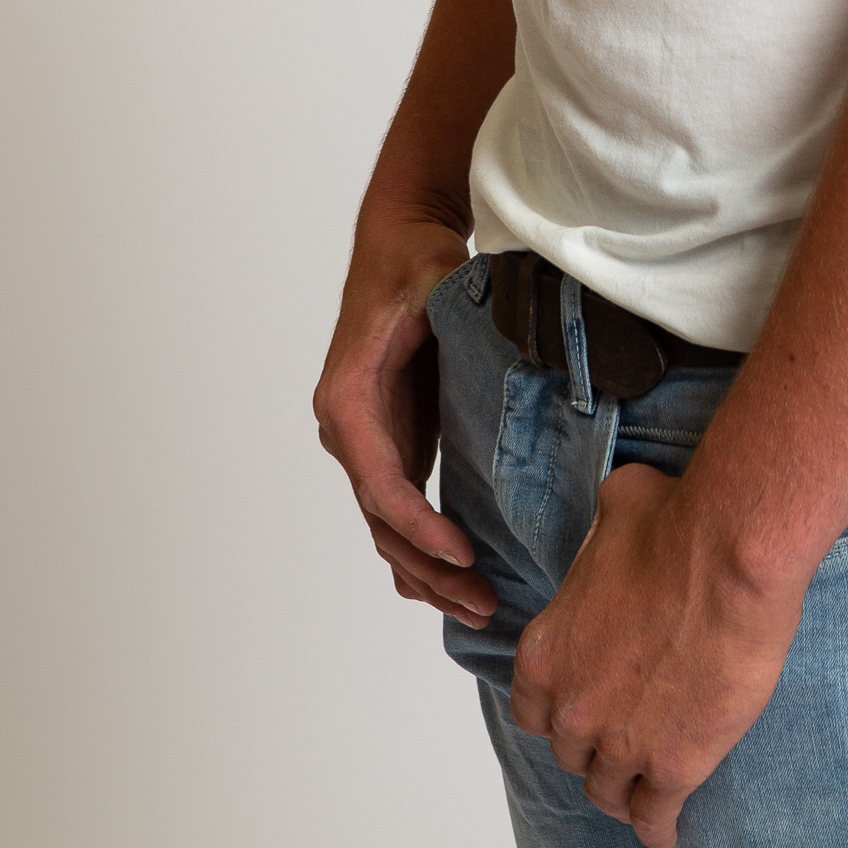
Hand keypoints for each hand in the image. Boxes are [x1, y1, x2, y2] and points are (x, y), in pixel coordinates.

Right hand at [313, 215, 496, 624]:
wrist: (397, 242)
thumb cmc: (413, 260)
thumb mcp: (434, 281)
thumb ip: (451, 314)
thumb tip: (499, 344)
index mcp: (349, 398)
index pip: (379, 480)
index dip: (417, 524)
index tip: (460, 552)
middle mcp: (348, 428)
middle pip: (382, 519)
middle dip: (430, 568)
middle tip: (484, 602)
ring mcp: (366, 439)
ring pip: (387, 525)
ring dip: (427, 571)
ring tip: (480, 605)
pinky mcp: (390, 440)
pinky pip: (398, 508)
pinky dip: (420, 548)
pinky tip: (450, 583)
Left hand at [510, 462, 807, 847]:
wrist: (729, 554)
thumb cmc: (675, 523)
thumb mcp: (615, 509)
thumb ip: (601, 540)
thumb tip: (616, 523)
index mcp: (548, 651)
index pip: (531, 709)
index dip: (558, 708)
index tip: (581, 705)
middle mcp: (573, 706)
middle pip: (571, 752)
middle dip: (594, 744)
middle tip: (624, 732)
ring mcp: (621, 743)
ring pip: (608, 792)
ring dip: (624, 787)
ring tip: (644, 783)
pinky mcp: (675, 765)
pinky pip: (654, 818)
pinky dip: (658, 825)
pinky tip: (665, 826)